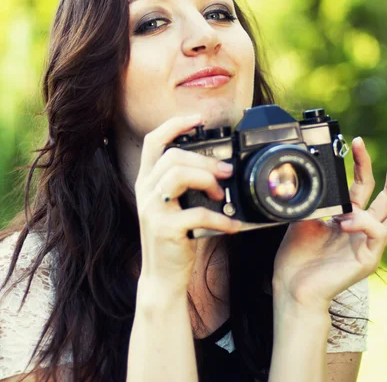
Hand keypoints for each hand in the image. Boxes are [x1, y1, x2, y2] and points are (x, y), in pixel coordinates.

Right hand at [134, 114, 240, 293]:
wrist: (162, 277)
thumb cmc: (174, 237)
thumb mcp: (173, 205)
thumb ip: (185, 184)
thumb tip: (219, 168)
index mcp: (147, 181)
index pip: (153, 142)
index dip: (174, 125)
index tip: (198, 119)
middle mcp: (145, 191)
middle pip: (172, 156)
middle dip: (204, 160)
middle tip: (226, 172)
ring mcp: (152, 209)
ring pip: (178, 174)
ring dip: (207, 180)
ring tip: (221, 195)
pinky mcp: (165, 229)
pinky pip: (197, 213)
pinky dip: (221, 219)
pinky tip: (232, 225)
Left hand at [272, 139, 386, 312]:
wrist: (292, 286)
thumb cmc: (298, 256)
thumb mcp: (305, 217)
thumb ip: (318, 199)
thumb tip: (313, 175)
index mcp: (350, 216)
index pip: (364, 185)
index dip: (363, 162)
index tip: (356, 141)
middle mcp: (363, 228)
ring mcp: (368, 243)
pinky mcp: (368, 258)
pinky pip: (376, 233)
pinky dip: (363, 221)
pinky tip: (346, 219)